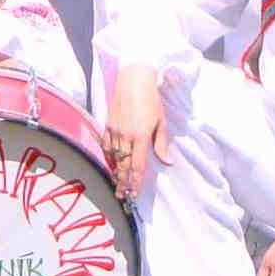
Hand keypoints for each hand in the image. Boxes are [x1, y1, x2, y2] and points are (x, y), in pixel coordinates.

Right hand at [104, 66, 174, 198]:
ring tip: (116, 183)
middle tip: (121, 195)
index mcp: (141, 136)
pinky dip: (108, 156)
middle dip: (122, 182)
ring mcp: (115, 130)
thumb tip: (168, 162)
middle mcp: (126, 136)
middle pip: (123, 165)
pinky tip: (111, 162)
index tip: (135, 193)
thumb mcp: (161, 122)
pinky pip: (106, 145)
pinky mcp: (108, 124)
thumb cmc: (151, 100)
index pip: (138, 165)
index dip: (136, 181)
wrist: (133, 80)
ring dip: (115, 171)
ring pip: (114, 157)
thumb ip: (162, 144)